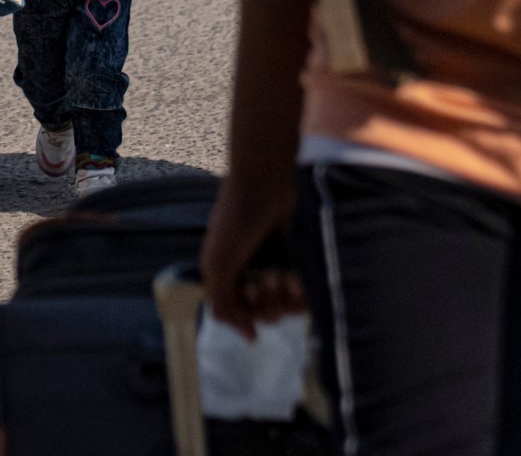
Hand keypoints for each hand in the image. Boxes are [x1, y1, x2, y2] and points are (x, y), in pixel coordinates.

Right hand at [201, 172, 303, 337]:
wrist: (266, 183)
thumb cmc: (237, 220)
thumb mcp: (219, 264)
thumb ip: (224, 305)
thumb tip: (250, 337)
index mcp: (224, 278)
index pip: (238, 316)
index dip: (248, 309)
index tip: (253, 285)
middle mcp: (246, 276)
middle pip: (262, 314)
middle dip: (269, 302)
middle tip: (271, 276)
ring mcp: (270, 268)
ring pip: (283, 307)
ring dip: (286, 297)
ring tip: (287, 275)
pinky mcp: (292, 261)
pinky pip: (300, 294)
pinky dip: (301, 293)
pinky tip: (299, 279)